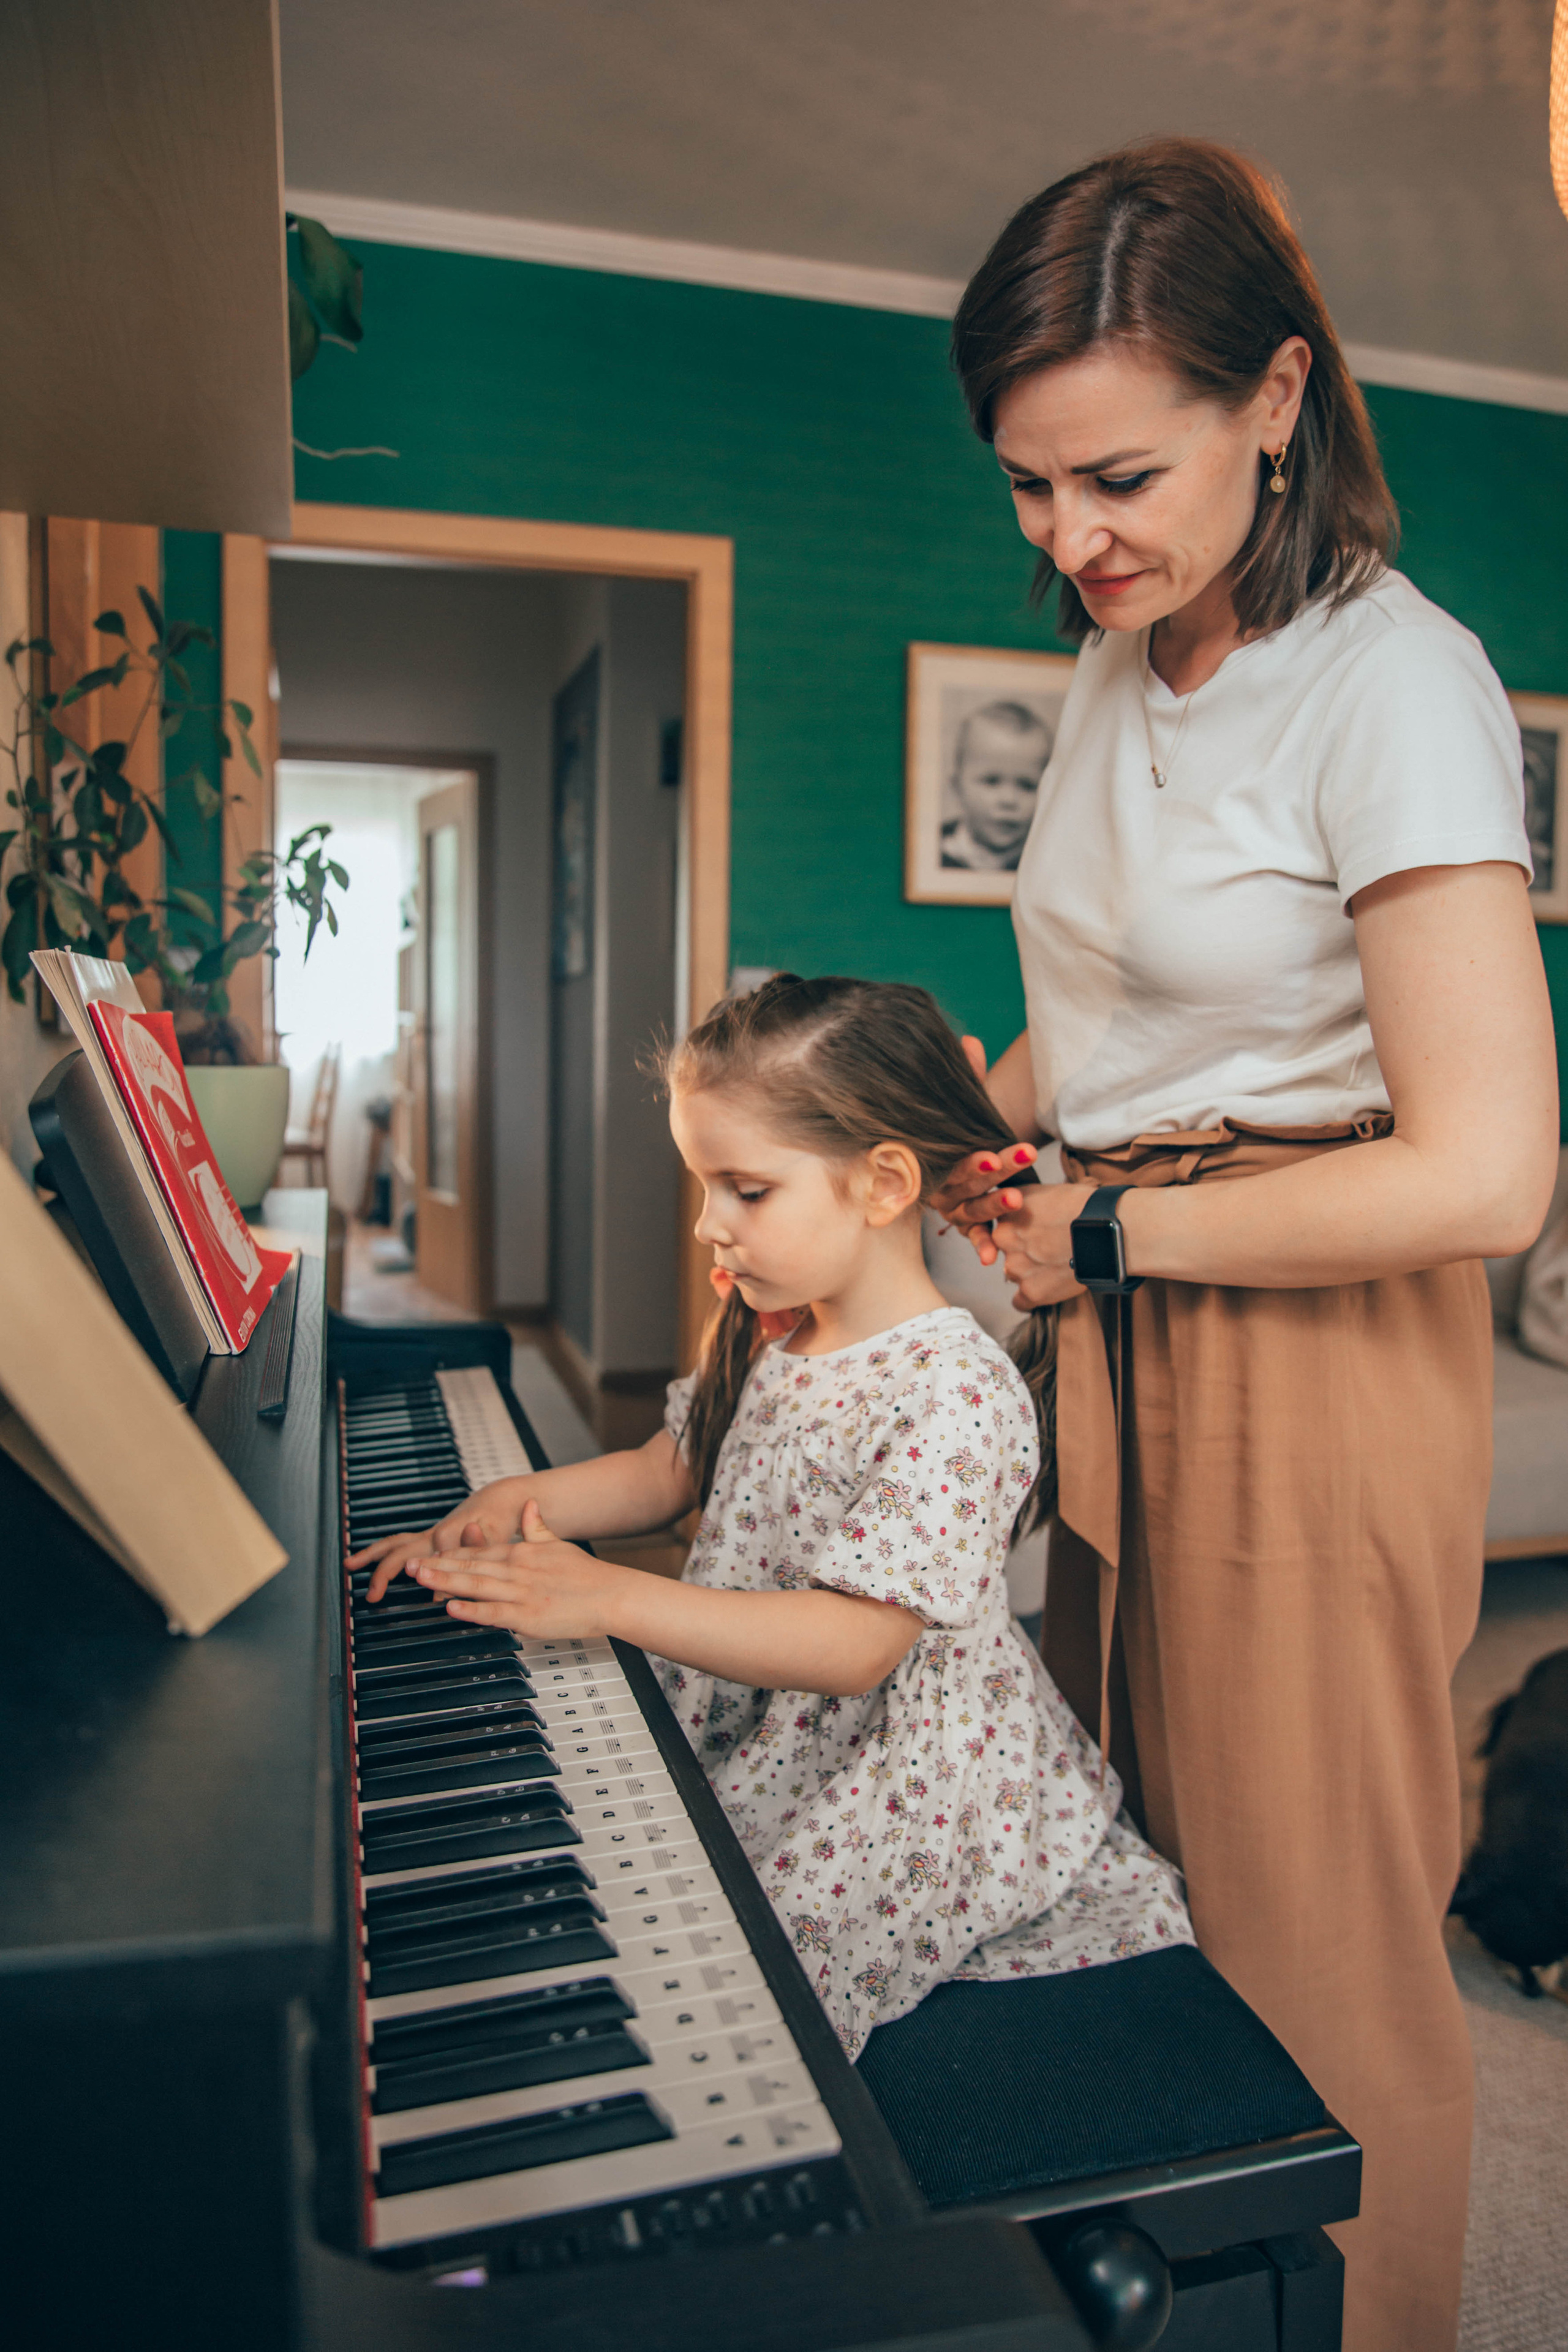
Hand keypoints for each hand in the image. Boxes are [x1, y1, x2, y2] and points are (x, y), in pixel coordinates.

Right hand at [351, 1478, 528, 1603]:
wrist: (500, 1500)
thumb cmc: (499, 1519)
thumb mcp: (497, 1533)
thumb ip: (477, 1545)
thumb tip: (450, 1555)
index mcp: (451, 1533)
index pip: (436, 1563)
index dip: (438, 1583)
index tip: (436, 1602)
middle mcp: (435, 1533)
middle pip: (401, 1549)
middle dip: (384, 1571)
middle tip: (372, 1594)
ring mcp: (429, 1534)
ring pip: (395, 1543)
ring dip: (371, 1554)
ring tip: (349, 1564)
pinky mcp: (429, 1536)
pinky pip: (400, 1543)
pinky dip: (382, 1551)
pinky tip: (368, 1561)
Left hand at [410, 1497, 629, 1640]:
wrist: (612, 1594)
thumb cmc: (588, 1575)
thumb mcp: (558, 1544)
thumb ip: (537, 1527)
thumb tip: (529, 1505)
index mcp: (522, 1553)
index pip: (478, 1551)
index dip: (449, 1553)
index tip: (427, 1554)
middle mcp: (517, 1569)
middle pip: (469, 1566)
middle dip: (437, 1566)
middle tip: (409, 1566)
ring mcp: (521, 1593)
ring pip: (475, 1585)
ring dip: (445, 1581)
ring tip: (420, 1578)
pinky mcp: (528, 1615)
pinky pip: (493, 1612)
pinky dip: (471, 1609)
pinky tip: (451, 1606)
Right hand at [927, 1033, 1040, 1242]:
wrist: (935, 1161)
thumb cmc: (955, 1133)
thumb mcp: (962, 1108)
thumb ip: (968, 1077)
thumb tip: (971, 1040)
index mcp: (938, 1156)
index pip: (956, 1158)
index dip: (974, 1159)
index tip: (993, 1153)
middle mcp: (941, 1184)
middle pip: (966, 1181)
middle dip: (994, 1174)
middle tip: (1021, 1161)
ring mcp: (953, 1208)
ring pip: (971, 1210)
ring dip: (993, 1208)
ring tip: (1019, 1200)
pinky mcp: (966, 1224)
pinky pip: (972, 1237)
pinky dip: (980, 1246)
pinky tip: (992, 1259)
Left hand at [957, 1179, 1094, 1308]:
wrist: (1103, 1229)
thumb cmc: (1085, 1206)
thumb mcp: (1048, 1191)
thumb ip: (1030, 1203)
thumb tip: (1031, 1211)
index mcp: (1007, 1211)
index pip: (1002, 1225)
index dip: (1019, 1230)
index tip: (1034, 1233)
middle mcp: (1004, 1238)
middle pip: (1006, 1250)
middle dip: (1023, 1252)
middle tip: (1048, 1250)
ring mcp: (1016, 1266)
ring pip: (1013, 1275)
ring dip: (1029, 1274)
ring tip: (1055, 1268)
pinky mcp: (1031, 1291)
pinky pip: (1020, 1302)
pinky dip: (1031, 1298)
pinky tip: (1046, 1290)